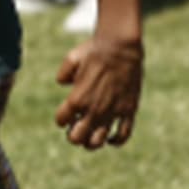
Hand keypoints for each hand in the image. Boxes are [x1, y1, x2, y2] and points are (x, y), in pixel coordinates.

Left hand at [53, 32, 142, 149]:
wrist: (121, 46)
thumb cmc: (94, 49)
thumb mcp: (71, 59)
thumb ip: (63, 74)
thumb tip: (64, 84)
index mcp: (76, 98)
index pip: (61, 121)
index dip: (61, 119)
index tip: (66, 114)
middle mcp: (93, 110)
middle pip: (76, 138)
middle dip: (73, 135)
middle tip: (76, 127)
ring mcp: (111, 112)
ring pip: (97, 142)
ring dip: (91, 143)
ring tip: (91, 135)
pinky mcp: (128, 111)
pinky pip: (122, 135)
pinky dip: (115, 141)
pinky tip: (110, 138)